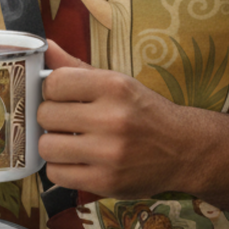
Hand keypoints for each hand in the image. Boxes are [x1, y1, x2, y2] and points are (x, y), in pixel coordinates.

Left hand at [38, 42, 199, 196]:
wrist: (184, 149)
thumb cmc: (143, 112)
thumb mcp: (116, 82)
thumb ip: (76, 66)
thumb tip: (44, 47)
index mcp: (114, 86)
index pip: (54, 83)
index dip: (51, 90)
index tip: (62, 97)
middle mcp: (112, 118)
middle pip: (46, 115)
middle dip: (51, 118)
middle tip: (66, 121)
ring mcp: (109, 153)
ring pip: (46, 146)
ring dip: (53, 144)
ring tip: (70, 141)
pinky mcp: (106, 182)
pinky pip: (56, 174)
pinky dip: (60, 168)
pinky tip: (77, 161)